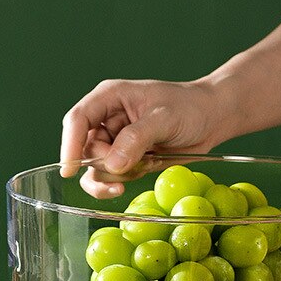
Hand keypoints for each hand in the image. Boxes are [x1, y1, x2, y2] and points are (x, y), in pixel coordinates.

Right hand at [60, 79, 224, 197]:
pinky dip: (119, 183)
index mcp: (110, 98)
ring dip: (113, 177)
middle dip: (105, 164)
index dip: (70, 145)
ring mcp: (113, 142)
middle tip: (132, 164)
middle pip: (86, 150)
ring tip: (141, 169)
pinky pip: (108, 178)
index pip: (78, 120)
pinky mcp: (122, 160)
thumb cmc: (190, 108)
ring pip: (94, 168)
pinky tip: (139, 174)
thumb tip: (112, 164)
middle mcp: (106, 119)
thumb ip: (136, 139)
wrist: (210, 120)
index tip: (71, 169)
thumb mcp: (165, 118)